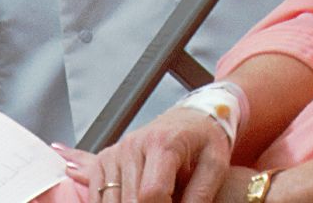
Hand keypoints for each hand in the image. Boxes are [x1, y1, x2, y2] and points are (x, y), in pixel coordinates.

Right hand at [62, 108, 237, 202]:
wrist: (188, 119)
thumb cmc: (203, 141)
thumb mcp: (215, 164)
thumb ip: (201, 194)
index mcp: (162, 144)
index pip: (151, 193)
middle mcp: (133, 145)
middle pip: (130, 200)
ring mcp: (116, 151)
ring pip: (111, 200)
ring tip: (153, 201)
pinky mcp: (104, 159)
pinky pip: (97, 194)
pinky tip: (130, 201)